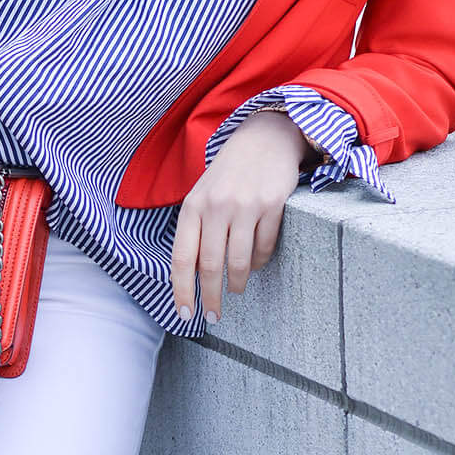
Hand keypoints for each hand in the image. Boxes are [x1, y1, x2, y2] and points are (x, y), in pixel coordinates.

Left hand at [170, 108, 311, 323]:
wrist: (265, 137)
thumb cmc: (229, 174)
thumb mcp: (203, 195)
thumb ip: (196, 230)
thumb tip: (192, 277)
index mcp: (193, 206)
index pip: (183, 258)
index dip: (183, 290)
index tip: (186, 314)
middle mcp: (216, 206)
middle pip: (210, 266)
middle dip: (211, 298)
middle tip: (214, 316)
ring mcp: (245, 205)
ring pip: (239, 261)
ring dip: (236, 283)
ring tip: (235, 289)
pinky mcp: (272, 204)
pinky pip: (265, 247)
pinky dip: (260, 261)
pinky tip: (255, 263)